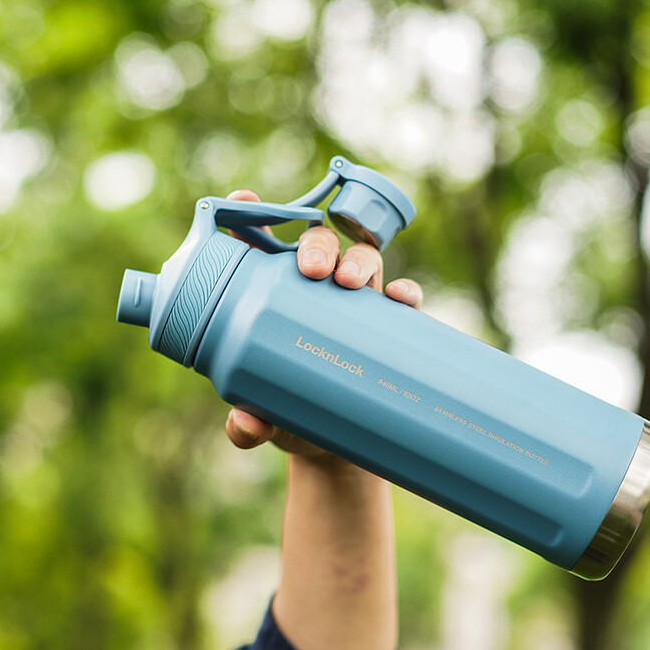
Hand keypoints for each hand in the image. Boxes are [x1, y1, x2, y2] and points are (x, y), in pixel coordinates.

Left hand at [223, 189, 421, 459]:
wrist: (334, 448)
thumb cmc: (288, 417)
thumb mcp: (264, 419)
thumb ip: (246, 426)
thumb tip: (248, 425)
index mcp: (273, 298)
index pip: (259, 247)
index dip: (249, 217)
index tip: (244, 201)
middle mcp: (315, 292)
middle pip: (317, 244)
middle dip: (316, 245)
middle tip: (312, 270)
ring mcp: (353, 306)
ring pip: (362, 259)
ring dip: (358, 260)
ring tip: (350, 282)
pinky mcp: (386, 328)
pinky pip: (402, 300)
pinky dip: (405, 292)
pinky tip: (402, 299)